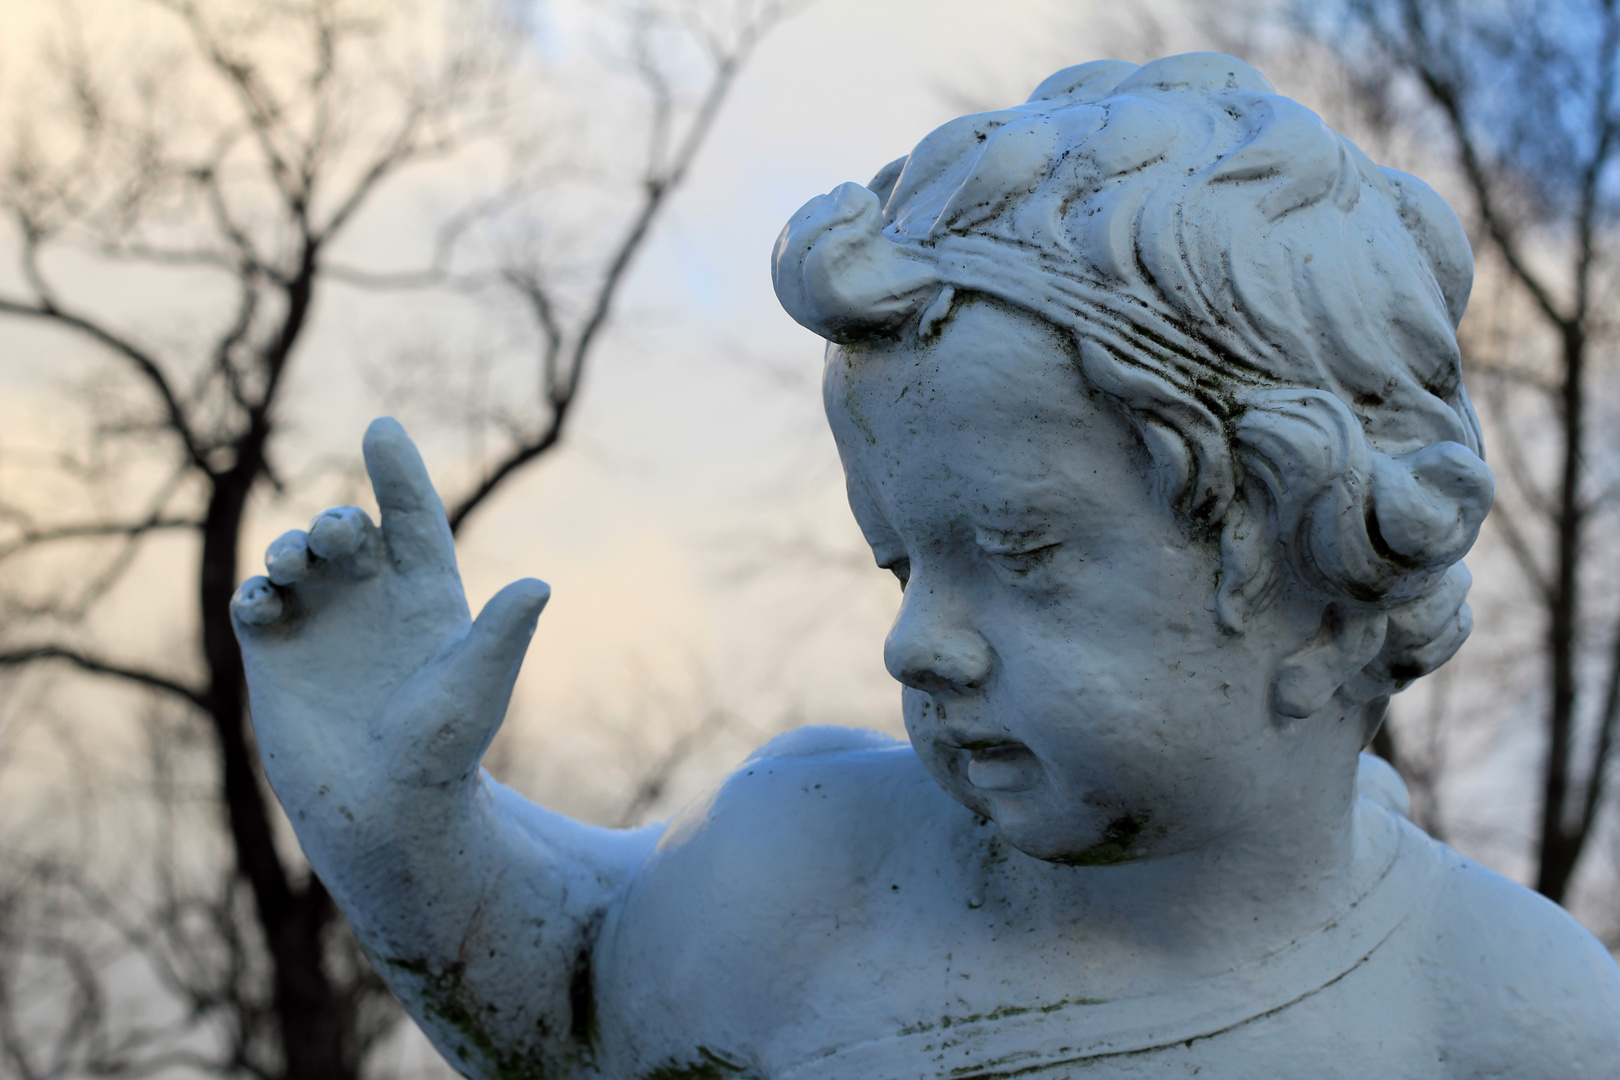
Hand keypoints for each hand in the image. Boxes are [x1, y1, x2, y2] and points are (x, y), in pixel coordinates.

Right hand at [232, 418, 548, 826]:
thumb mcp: (476, 688)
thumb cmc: (442, 751)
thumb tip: (539, 584)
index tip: (381, 429)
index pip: (413, 518)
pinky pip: (254, 602)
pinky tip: (263, 605)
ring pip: (298, 557)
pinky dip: (255, 593)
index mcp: (427, 595)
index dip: (399, 474)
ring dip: (291, 548)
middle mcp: (373, 600)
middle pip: (350, 533)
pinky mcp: (276, 651)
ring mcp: (323, 621)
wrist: (386, 810)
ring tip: (294, 565)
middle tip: (337, 539)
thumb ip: (501, 635)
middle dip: (338, 522)